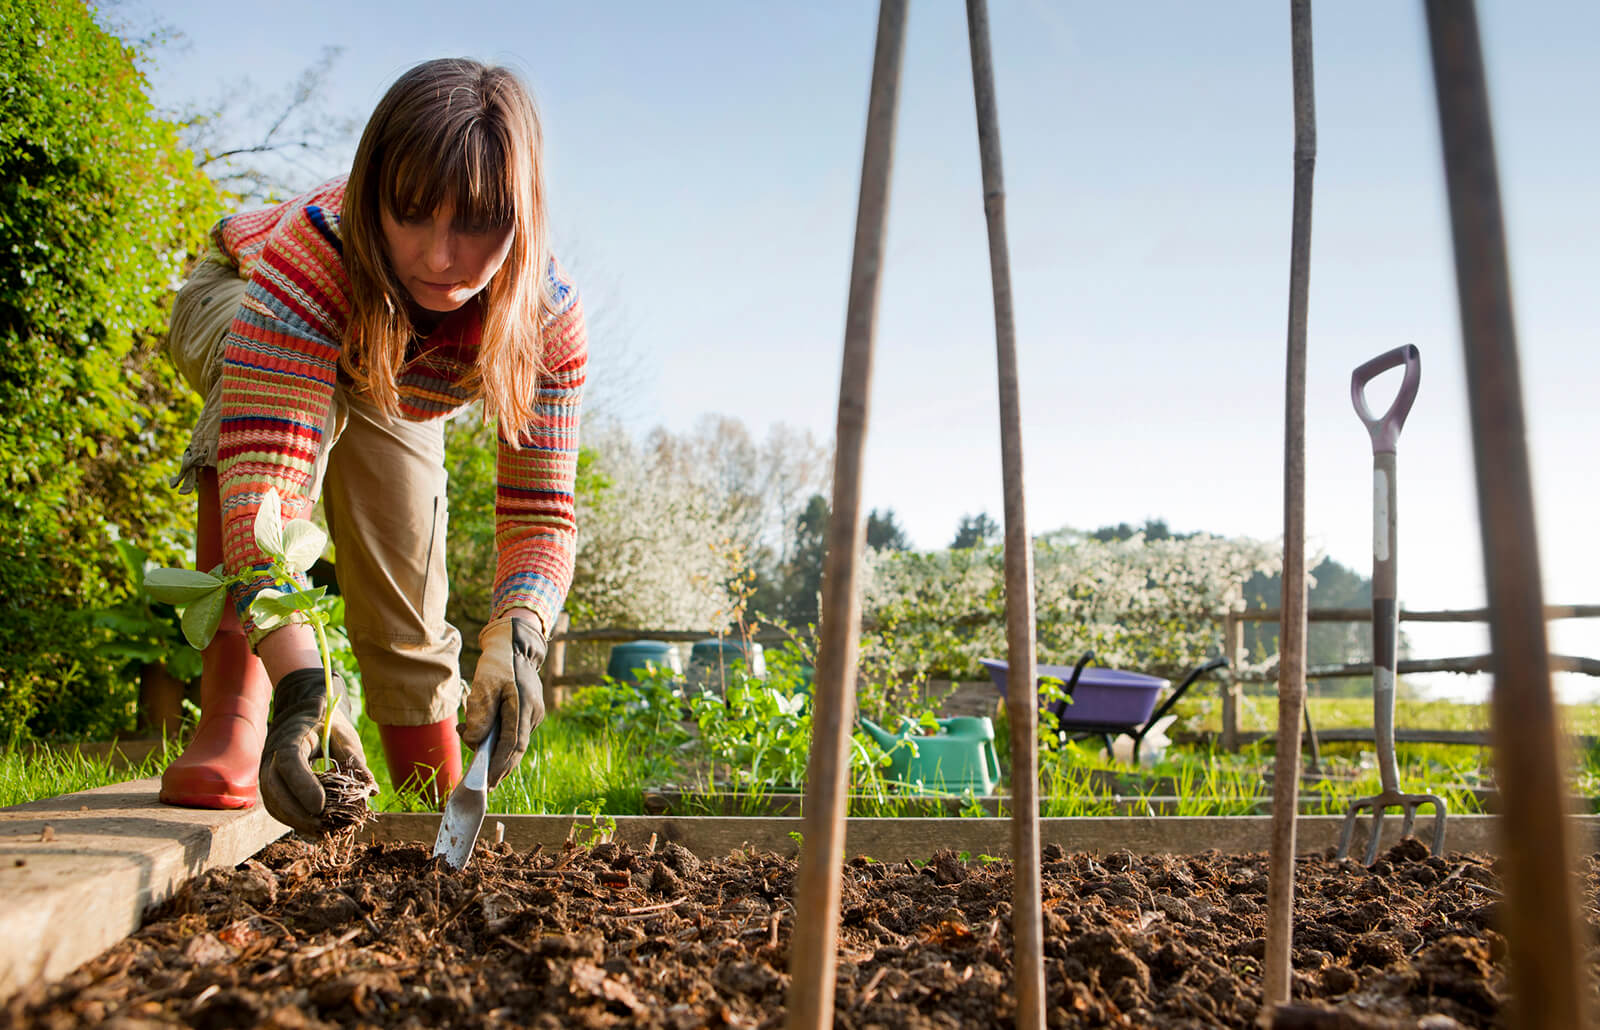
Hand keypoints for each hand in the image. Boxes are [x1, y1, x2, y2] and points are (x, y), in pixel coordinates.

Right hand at [260, 668, 374, 834]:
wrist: (303, 715)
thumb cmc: (327, 724)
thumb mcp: (344, 735)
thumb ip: (355, 760)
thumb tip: (371, 790)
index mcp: (291, 737)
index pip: (290, 762)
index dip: (303, 786)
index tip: (321, 807)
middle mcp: (272, 756)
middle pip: (275, 788)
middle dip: (298, 812)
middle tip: (323, 827)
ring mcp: (267, 772)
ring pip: (273, 802)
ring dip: (295, 821)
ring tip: (321, 832)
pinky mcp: (271, 785)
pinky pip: (277, 806)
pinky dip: (293, 820)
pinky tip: (313, 829)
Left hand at [463, 615, 546, 786]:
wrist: (515, 644)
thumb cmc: (498, 663)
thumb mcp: (484, 684)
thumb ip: (480, 714)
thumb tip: (474, 741)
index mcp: (522, 706)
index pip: (512, 745)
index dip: (499, 766)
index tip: (487, 783)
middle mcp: (533, 713)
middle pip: (516, 749)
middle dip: (500, 768)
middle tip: (485, 785)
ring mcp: (534, 713)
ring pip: (516, 741)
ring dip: (496, 752)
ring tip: (475, 753)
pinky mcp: (530, 711)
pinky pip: (516, 732)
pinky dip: (500, 740)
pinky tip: (482, 737)